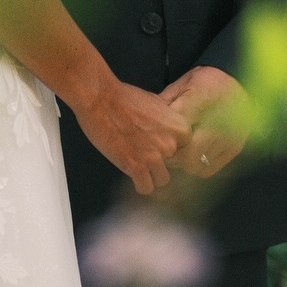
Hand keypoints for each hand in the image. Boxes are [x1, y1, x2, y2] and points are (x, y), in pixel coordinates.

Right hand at [74, 78, 191, 195]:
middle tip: (145, 151)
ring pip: (162, 180)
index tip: (161, 146)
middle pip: (174, 166)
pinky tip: (132, 173)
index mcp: (179, 127)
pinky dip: (139, 183)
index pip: (186, 151)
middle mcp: (170, 144)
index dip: (172, 149)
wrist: (100, 99)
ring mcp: (155, 157)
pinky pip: (146, 188)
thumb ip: (167, 123)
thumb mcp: (156, 103)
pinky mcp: (137, 167)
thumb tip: (170, 134)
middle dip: (160, 160)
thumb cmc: (123, 98)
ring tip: (138, 162)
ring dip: (150, 174)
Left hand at [160, 66, 249, 178]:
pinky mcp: (233, 149)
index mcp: (199, 100)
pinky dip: (196, 167)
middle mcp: (216, 122)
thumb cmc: (207, 82)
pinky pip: (209, 169)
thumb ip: (166, 103)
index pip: (175, 129)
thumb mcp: (183, 84)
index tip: (153, 139)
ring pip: (196, 164)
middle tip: (162, 151)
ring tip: (176, 153)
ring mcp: (227, 138)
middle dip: (171, 156)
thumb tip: (147, 120)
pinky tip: (191, 157)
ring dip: (182, 163)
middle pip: (187, 154)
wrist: (240, 84)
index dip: (162, 138)